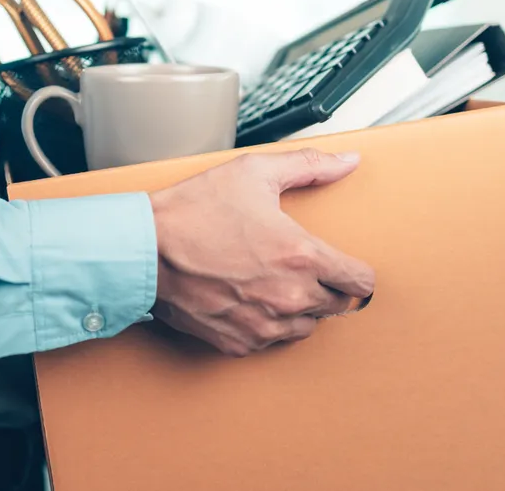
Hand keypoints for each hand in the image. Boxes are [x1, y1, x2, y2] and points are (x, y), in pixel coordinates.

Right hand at [148, 148, 375, 356]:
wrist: (143, 250)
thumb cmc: (193, 212)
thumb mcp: (254, 173)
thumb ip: (309, 166)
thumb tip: (348, 161)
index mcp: (301, 256)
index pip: (361, 283)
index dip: (358, 273)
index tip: (348, 268)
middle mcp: (290, 297)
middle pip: (340, 307)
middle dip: (328, 287)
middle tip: (304, 268)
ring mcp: (265, 325)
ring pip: (308, 328)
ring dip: (301, 308)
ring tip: (275, 283)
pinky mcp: (240, 342)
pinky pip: (273, 341)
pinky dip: (268, 324)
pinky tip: (250, 299)